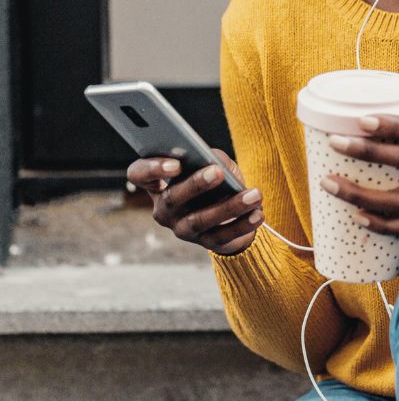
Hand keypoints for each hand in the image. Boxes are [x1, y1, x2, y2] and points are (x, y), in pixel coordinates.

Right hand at [126, 149, 262, 254]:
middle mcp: (164, 208)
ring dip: (229, 207)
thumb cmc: (218, 179)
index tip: (175, 164)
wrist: (233, 212)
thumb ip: (211, 157)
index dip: (152, 169)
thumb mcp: (214, 162)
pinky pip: (221, 236)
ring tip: (254, 195)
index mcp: (159, 182)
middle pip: (172, 198)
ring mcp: (182, 228)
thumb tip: (214, 161)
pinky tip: (258, 213)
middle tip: (217, 172)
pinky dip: (242, 225)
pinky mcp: (204, 243)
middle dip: (195, 185)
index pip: (139, 174)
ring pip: (200, 220)